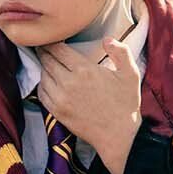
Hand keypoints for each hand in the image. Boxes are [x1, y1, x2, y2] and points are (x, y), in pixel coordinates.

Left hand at [36, 37, 141, 173]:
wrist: (118, 135)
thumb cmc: (125, 104)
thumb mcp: (130, 74)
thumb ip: (121, 52)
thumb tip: (107, 39)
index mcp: (84, 70)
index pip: (58, 49)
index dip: (51, 41)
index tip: (49, 38)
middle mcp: (68, 83)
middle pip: (47, 61)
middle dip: (44, 52)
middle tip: (42, 46)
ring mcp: (60, 99)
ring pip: (43, 76)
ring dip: (43, 68)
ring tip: (47, 63)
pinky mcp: (57, 112)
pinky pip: (42, 93)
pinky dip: (42, 85)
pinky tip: (47, 81)